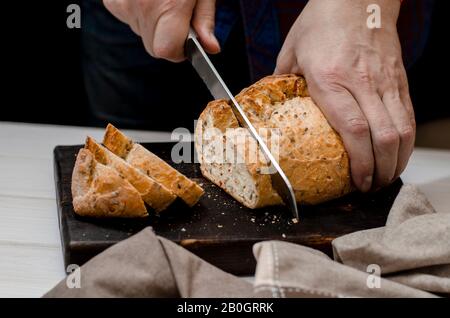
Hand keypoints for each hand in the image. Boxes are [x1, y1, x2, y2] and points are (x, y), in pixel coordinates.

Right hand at [103, 0, 219, 61]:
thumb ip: (204, 18)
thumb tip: (210, 47)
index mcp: (169, 5)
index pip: (166, 50)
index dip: (179, 50)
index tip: (187, 41)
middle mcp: (142, 6)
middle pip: (154, 47)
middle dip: (168, 39)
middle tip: (177, 17)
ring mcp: (124, 3)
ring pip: (141, 34)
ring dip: (155, 25)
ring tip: (163, 0)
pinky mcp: (113, 0)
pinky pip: (129, 20)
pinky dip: (140, 14)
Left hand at [275, 0, 414, 191]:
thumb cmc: (322, 22)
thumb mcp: (292, 52)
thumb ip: (282, 83)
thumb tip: (269, 107)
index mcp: (331, 79)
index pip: (353, 128)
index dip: (360, 161)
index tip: (357, 181)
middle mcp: (363, 82)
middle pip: (383, 136)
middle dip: (380, 170)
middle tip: (370, 187)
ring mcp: (385, 81)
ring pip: (402, 129)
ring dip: (397, 160)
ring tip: (385, 177)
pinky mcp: (399, 79)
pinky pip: (409, 115)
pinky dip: (405, 140)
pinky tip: (397, 153)